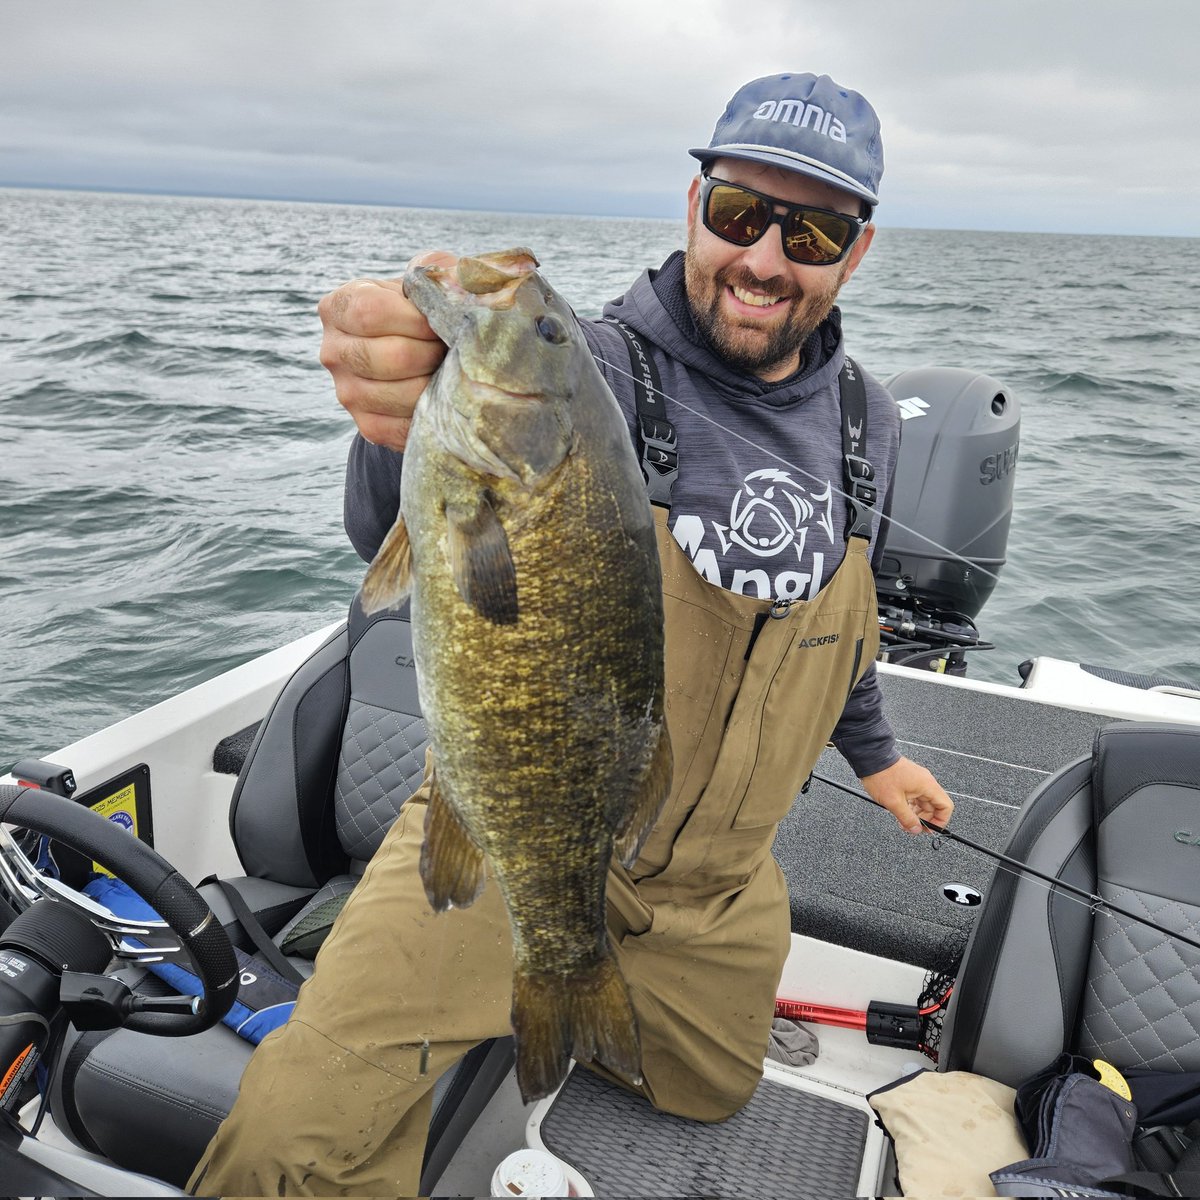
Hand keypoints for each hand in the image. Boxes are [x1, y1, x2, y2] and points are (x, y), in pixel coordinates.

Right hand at [317, 250, 455, 450]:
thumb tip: (450, 281)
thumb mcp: (424, 282)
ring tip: (450, 370)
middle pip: (391, 356)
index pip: (369, 312)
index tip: (440, 322)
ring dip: (438, 384)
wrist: (418, 360)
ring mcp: (347, 393)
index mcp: (337, 307)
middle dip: (433, 353)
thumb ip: (433, 270)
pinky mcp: (368, 426)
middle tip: (452, 349)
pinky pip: (406, 425)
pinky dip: (432, 413)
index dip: (415, 319)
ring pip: (403, 393)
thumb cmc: (423, 312)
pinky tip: (442, 396)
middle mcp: (333, 351)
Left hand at [860, 756, 952, 833]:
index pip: (946, 806)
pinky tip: (899, 811)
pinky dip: (909, 806)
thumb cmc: (882, 776)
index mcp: (927, 786)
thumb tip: (916, 829)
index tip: (928, 829)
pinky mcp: (908, 780)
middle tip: (910, 827)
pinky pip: (914, 797)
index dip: (940, 821)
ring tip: (902, 821)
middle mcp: (925, 782)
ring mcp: (917, 780)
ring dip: (915, 814)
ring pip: (922, 802)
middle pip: (933, 806)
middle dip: (923, 819)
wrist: (870, 758)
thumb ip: (907, 818)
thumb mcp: (894, 802)